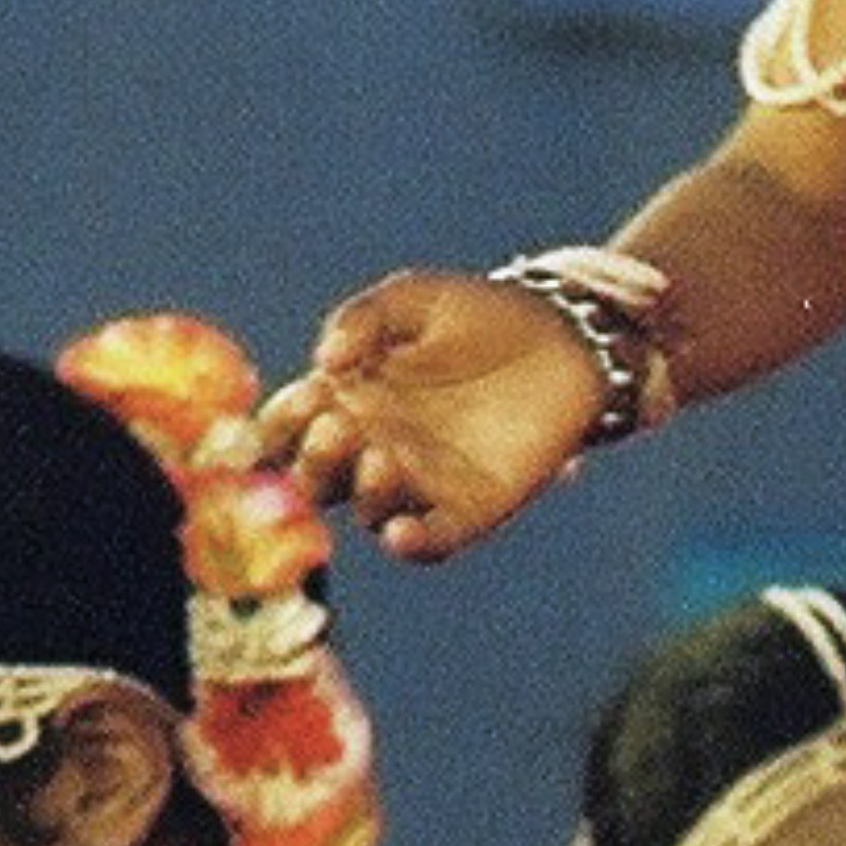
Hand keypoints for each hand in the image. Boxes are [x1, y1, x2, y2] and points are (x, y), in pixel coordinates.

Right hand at [256, 272, 601, 561]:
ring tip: (384, 456)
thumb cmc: (481, 313)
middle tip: (338, 428)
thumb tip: (323, 362)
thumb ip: (362, 318)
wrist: (564, 337)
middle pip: (316, 478)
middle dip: (314, 461)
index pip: (289, 429)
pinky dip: (411, 545)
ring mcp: (419, 482)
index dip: (281, 423)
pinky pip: (428, 543)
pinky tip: (402, 531)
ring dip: (365, 492)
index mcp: (349, 399)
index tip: (306, 398)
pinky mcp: (469, 509)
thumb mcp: (414, 299)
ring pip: (368, 510)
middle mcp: (373, 446)